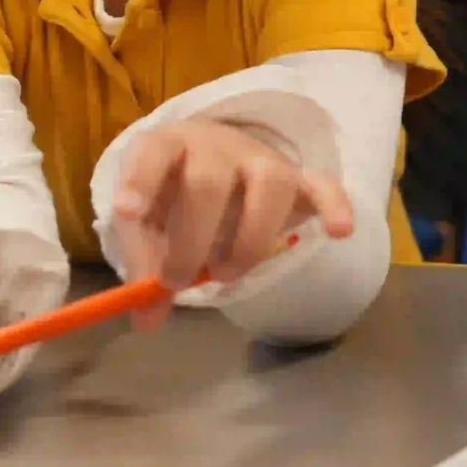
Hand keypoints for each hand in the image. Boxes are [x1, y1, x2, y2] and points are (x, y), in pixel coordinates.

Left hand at [108, 119, 354, 329]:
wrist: (217, 163)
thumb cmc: (173, 196)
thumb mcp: (149, 225)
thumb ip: (145, 265)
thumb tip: (146, 320)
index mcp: (169, 147)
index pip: (154, 150)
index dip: (140, 179)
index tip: (128, 213)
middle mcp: (215, 146)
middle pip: (208, 181)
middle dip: (192, 238)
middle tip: (180, 281)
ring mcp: (260, 159)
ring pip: (269, 181)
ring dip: (250, 236)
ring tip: (227, 273)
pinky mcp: (297, 179)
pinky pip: (322, 184)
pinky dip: (334, 205)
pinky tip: (339, 231)